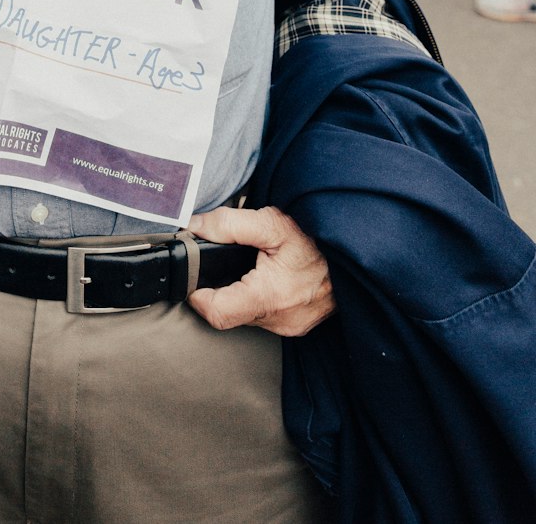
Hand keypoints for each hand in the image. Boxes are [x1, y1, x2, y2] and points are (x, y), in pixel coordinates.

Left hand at [184, 205, 333, 336]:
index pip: (216, 312)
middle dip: (220, 287)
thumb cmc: (318, 239)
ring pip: (247, 315)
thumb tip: (195, 226)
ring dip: (242, 292)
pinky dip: (260, 297)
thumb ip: (228, 224)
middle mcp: (279, 319)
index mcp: (270, 297)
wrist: (354, 252)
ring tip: (250, 267)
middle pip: (230, 312)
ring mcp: (290, 326)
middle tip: (222, 262)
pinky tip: (267, 277)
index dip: (197, 295)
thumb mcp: (272, 222)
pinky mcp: (298, 325)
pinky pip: (266, 316)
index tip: (193, 277)